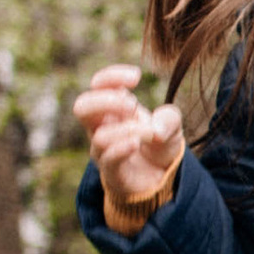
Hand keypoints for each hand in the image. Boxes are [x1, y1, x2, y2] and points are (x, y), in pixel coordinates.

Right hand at [75, 62, 184, 209]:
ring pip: (99, 136)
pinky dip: (122, 148)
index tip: (136, 77)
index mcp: (112, 108)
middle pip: (82, 108)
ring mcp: (103, 150)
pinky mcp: (111, 172)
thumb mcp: (172, 125)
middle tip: (132, 105)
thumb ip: (169, 118)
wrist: (162, 177)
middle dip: (106, 101)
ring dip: (128, 130)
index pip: (98, 85)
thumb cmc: (159, 144)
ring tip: (149, 132)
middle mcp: (101, 127)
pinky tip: (137, 143)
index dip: (111, 76)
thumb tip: (156, 129)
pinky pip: (108, 158)